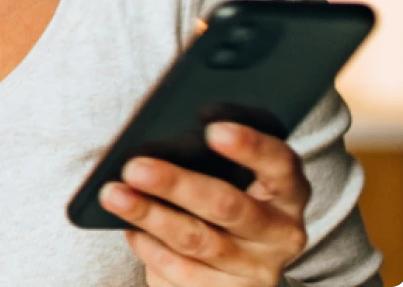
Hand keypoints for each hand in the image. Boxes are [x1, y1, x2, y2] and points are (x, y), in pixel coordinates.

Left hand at [100, 121, 310, 286]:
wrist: (243, 264)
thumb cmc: (228, 194)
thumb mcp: (234, 173)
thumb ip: (210, 155)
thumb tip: (158, 137)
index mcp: (288, 190)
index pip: (279, 163)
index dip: (251, 146)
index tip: (213, 129)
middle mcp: (281, 233)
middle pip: (226, 205)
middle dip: (176, 184)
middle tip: (134, 167)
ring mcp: (257, 270)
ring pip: (197, 240)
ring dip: (149, 216)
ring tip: (113, 195)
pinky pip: (183, 274)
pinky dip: (150, 248)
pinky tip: (130, 229)